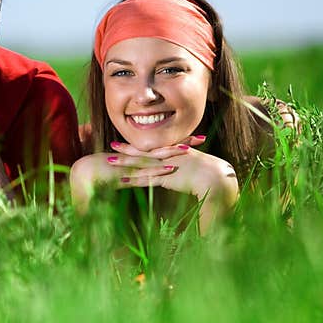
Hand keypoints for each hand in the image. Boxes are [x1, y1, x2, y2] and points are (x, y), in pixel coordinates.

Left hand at [108, 142, 237, 232]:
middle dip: (125, 149)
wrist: (214, 176)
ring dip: (124, 163)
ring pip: (140, 163)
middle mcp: (166, 156)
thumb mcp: (193, 162)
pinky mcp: (166, 178)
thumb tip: (179, 163)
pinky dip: (133, 179)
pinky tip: (122, 180)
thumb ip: (185, 160)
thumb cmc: (207, 172)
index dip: (137, 145)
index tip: (126, 142)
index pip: (151, 147)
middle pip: (142, 152)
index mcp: (171, 151)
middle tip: (111, 145)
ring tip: (109, 161)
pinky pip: (146, 179)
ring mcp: (164, 166)